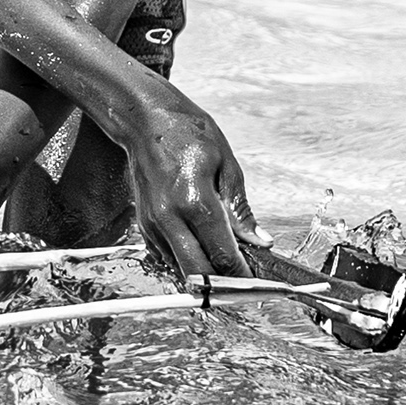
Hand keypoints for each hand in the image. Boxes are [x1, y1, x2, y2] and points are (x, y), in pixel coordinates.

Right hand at [122, 91, 258, 280]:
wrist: (146, 121)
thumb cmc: (189, 134)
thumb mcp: (227, 164)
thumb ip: (241, 210)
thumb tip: (260, 241)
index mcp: (195, 201)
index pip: (222, 255)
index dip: (242, 274)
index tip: (256, 279)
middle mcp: (170, 219)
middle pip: (198, 273)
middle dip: (222, 283)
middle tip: (242, 279)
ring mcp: (153, 225)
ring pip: (180, 270)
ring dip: (204, 273)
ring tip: (224, 260)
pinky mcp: (144, 227)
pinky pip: (167, 257)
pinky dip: (186, 260)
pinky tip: (201, 246)